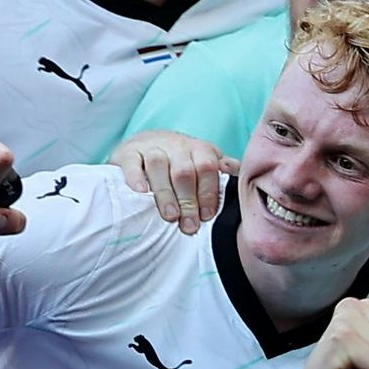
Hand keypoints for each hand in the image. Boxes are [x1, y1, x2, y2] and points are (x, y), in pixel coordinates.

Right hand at [111, 129, 231, 232]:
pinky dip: (135, 177)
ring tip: (169, 216)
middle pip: (184, 171)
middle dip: (188, 201)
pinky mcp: (128, 152)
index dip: (208, 194)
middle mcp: (176, 145)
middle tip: (188, 225)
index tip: (206, 216)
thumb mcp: (204, 164)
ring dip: (165, 193)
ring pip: (158, 164)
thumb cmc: (180, 161)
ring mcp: (151, 147)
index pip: (208, 168)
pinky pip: (131, 162)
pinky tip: (141, 193)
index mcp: (200, 149)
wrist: (146, 143)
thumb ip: (222, 173)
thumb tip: (240, 177)